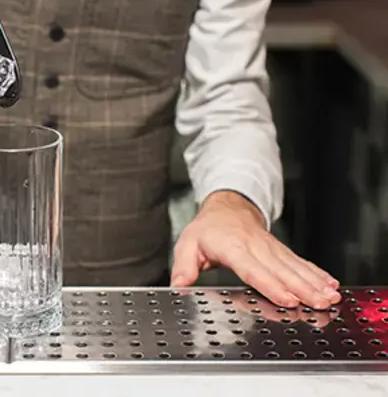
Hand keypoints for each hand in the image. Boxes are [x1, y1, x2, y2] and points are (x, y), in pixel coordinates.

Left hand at [171, 190, 340, 309]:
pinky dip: (316, 273)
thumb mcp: (187, 244)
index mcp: (232, 247)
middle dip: (302, 288)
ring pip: (294, 266)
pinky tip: (330, 283)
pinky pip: (300, 262)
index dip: (270, 285)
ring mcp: (270, 247)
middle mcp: (255, 246)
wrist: (227, 206)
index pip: (252, 269)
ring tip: (330, 296)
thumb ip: (184, 265)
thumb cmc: (207, 228)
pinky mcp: (280, 250)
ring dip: (314, 282)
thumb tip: (179, 284)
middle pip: (280, 270)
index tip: (286, 299)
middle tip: (319, 302)